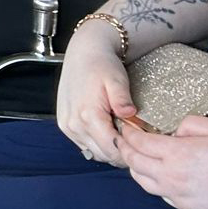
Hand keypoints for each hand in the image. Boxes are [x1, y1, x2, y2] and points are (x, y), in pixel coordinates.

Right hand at [54, 14, 138, 167]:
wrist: (83, 53)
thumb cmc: (102, 64)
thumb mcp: (117, 79)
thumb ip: (122, 99)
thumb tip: (130, 114)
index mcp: (87, 115)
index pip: (112, 149)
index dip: (130, 151)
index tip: (142, 145)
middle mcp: (74, 124)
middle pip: (103, 154)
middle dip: (121, 151)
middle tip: (136, 139)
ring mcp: (67, 126)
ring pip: (94, 152)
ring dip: (109, 148)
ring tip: (122, 133)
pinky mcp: (65, 126)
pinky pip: (85, 145)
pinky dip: (98, 143)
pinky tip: (108, 129)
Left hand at [121, 115, 207, 208]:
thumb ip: (189, 125)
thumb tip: (174, 132)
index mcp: (177, 154)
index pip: (140, 143)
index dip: (129, 133)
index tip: (125, 126)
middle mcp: (171, 177)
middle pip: (134, 163)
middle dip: (124, 148)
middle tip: (121, 139)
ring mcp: (177, 196)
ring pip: (143, 182)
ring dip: (134, 167)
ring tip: (133, 156)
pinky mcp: (185, 208)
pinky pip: (159, 194)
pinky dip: (151, 181)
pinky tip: (156, 174)